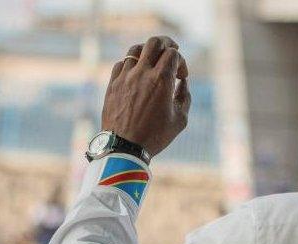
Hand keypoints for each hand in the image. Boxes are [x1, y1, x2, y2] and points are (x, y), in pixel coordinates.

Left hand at [102, 36, 191, 156]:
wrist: (124, 147)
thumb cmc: (154, 136)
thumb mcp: (180, 119)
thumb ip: (185, 96)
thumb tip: (182, 82)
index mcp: (161, 80)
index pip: (173, 53)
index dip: (181, 61)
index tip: (182, 76)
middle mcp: (142, 73)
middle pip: (154, 42)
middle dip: (166, 44)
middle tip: (171, 51)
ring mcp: (125, 77)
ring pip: (136, 50)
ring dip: (148, 51)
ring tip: (153, 59)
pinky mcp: (113, 84)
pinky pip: (121, 64)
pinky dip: (132, 64)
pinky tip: (136, 73)